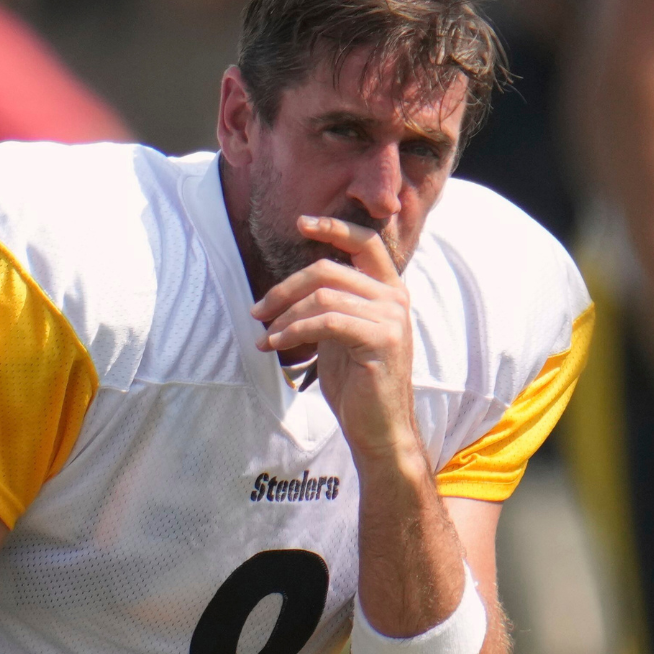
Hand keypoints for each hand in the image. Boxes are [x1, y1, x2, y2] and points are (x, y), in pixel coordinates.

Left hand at [251, 215, 419, 464]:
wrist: (379, 430)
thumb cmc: (357, 386)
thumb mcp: (341, 336)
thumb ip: (331, 305)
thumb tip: (292, 288)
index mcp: (389, 291)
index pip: (365, 243)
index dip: (333, 228)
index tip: (301, 223)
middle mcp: (395, 298)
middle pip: (329, 269)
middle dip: (285, 288)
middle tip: (258, 310)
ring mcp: (392, 318)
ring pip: (323, 296)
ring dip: (284, 316)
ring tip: (266, 336)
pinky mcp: (381, 340)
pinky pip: (326, 321)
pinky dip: (294, 330)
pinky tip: (276, 344)